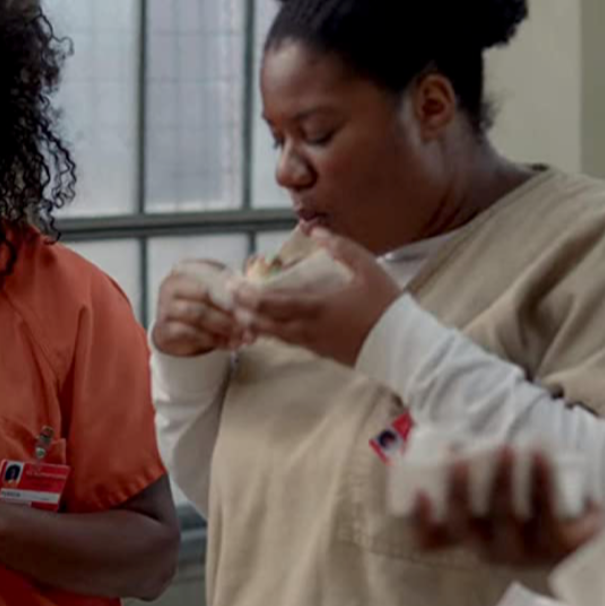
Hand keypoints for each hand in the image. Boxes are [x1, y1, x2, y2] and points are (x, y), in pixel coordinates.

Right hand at [152, 260, 246, 355]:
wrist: (178, 332)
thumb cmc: (202, 306)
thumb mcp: (216, 291)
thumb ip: (233, 285)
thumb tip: (257, 281)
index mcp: (184, 269)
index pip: (212, 274)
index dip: (234, 288)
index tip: (254, 300)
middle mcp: (170, 285)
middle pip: (205, 294)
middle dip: (230, 308)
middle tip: (251, 321)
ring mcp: (164, 307)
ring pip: (198, 314)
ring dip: (224, 325)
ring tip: (243, 334)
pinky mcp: (164, 329)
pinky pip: (191, 333)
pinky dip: (213, 340)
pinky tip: (229, 344)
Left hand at [233, 229, 399, 365]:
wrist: (403, 348)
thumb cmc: (387, 306)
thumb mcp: (368, 269)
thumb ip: (341, 248)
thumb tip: (314, 232)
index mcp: (316, 308)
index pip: (271, 304)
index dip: (247, 296)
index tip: (231, 285)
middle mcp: (308, 330)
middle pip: (264, 323)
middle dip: (241, 311)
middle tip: (225, 299)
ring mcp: (313, 344)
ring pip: (274, 335)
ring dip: (254, 324)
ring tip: (237, 312)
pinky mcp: (321, 352)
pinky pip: (288, 342)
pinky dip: (272, 333)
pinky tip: (266, 326)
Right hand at [413, 448, 602, 566]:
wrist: (574, 538)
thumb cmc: (521, 510)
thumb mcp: (489, 501)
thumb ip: (467, 478)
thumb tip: (441, 434)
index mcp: (464, 540)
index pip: (428, 542)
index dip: (419, 520)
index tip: (420, 492)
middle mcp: (487, 552)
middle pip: (464, 524)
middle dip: (458, 488)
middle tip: (458, 453)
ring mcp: (521, 552)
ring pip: (504, 516)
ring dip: (501, 478)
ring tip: (506, 447)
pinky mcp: (555, 545)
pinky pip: (545, 510)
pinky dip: (541, 479)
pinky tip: (538, 455)